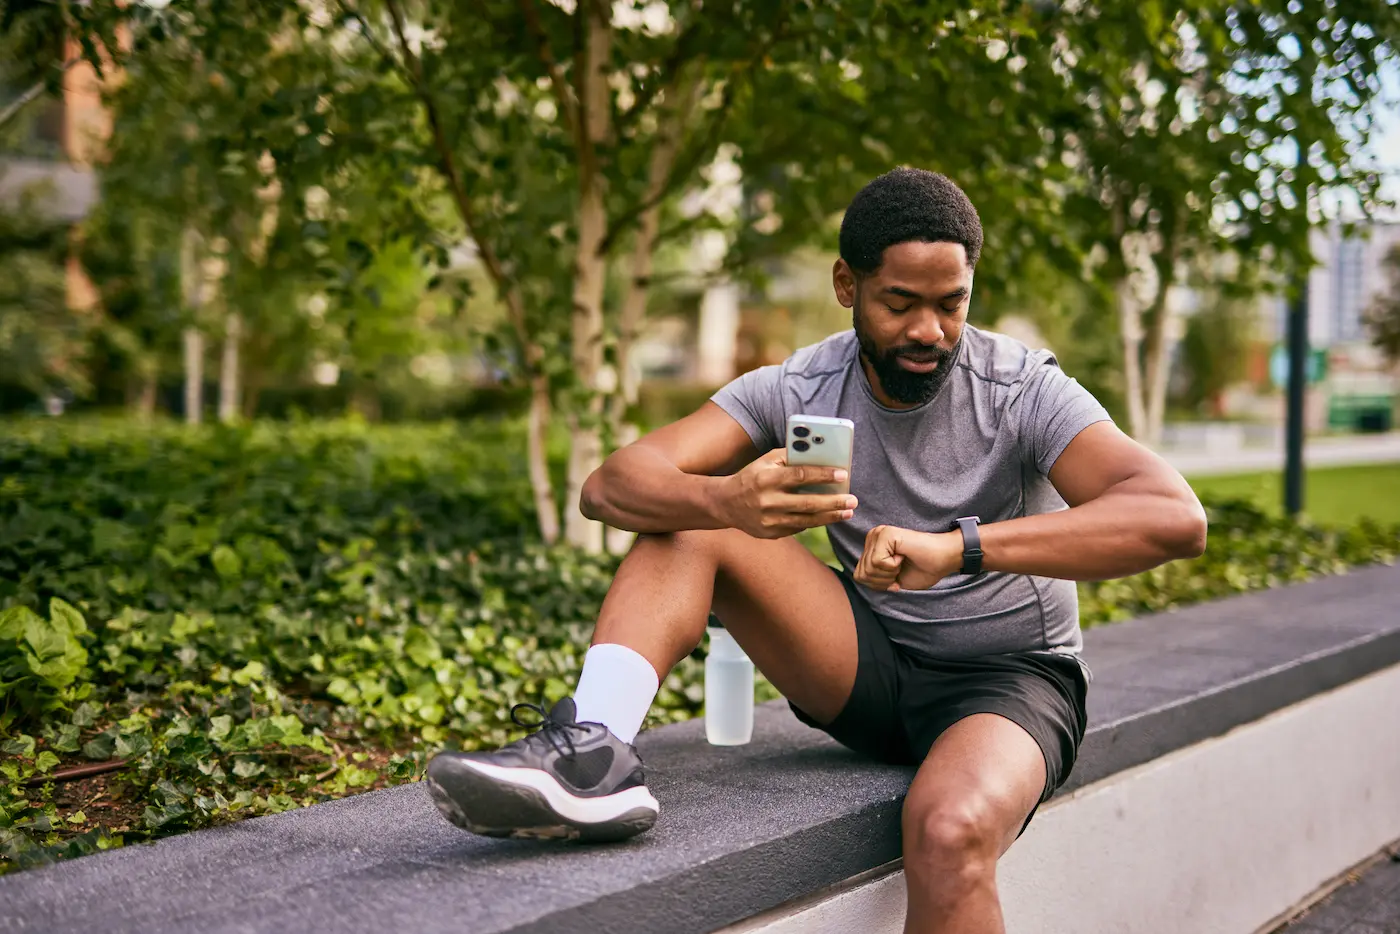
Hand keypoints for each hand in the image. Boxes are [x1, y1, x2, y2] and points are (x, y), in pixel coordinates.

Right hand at [718, 448, 856, 538]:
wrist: (726, 503)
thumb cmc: (752, 476)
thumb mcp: (765, 461)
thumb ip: (790, 457)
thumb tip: (820, 457)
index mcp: (765, 479)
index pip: (799, 476)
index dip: (822, 475)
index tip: (842, 475)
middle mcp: (767, 501)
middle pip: (807, 503)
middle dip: (833, 502)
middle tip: (853, 500)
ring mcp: (768, 521)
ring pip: (806, 520)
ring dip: (830, 517)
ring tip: (848, 512)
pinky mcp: (770, 534)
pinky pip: (798, 528)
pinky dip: (814, 522)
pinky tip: (828, 516)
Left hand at [854, 525, 962, 591]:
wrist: (943, 559)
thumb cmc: (922, 569)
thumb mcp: (890, 579)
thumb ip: (872, 578)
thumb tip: (858, 577)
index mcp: (871, 548)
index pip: (859, 576)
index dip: (879, 584)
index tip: (896, 576)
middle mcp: (872, 537)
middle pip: (862, 574)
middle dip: (883, 580)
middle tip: (901, 568)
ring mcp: (878, 534)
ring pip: (869, 569)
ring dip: (889, 573)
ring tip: (902, 561)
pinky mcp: (886, 534)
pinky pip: (878, 562)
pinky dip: (893, 566)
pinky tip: (903, 555)